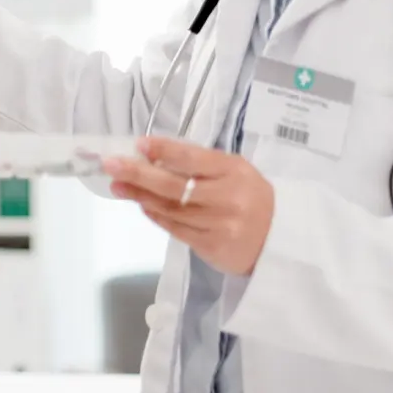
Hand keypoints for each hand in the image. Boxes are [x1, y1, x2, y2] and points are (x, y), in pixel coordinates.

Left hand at [103, 136, 274, 275]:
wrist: (281, 240)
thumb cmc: (251, 196)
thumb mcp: (235, 171)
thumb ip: (200, 164)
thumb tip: (154, 156)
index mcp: (234, 171)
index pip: (192, 158)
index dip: (164, 151)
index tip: (139, 144)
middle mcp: (227, 198)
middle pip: (174, 186)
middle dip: (138, 174)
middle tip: (111, 164)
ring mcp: (219, 226)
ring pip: (171, 209)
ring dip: (140, 196)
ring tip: (118, 185)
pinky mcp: (212, 248)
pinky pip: (176, 230)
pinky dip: (156, 215)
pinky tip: (141, 205)